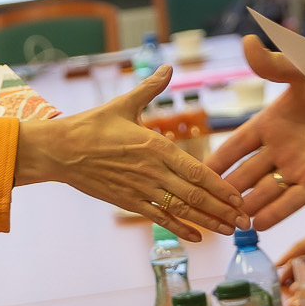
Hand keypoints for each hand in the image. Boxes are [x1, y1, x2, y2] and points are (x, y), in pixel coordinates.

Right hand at [15, 65, 247, 242]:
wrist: (60, 150)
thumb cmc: (92, 125)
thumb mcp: (124, 103)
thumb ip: (151, 88)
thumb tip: (169, 68)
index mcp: (156, 146)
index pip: (196, 170)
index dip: (220, 186)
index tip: (239, 196)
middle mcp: (152, 171)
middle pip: (194, 195)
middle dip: (222, 208)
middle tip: (245, 219)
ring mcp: (139, 189)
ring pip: (179, 209)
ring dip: (207, 221)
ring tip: (229, 230)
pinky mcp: (127, 201)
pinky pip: (158, 218)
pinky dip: (179, 228)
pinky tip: (196, 237)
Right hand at [204, 35, 304, 229]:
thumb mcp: (304, 72)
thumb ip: (273, 65)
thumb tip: (247, 41)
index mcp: (270, 123)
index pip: (235, 146)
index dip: (218, 160)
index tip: (196, 173)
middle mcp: (280, 148)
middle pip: (246, 174)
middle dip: (226, 190)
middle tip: (204, 206)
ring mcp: (298, 167)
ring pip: (265, 191)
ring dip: (247, 206)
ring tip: (228, 223)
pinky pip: (293, 201)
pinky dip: (275, 214)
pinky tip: (257, 226)